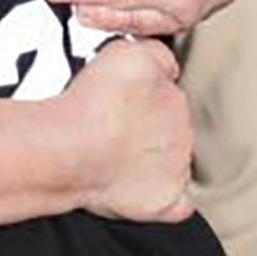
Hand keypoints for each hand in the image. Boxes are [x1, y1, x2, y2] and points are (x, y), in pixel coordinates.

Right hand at [48, 37, 201, 222]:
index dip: (147, 94)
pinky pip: (178, 204)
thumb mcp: (125, 51)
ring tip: (117, 161)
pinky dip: (167, 200)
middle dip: (148, 130)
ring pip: (174, 161)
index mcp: (174, 94)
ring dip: (154, 162)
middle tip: (113, 132)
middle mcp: (182, 129)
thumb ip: (154, 53)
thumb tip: (165, 64)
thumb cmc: (91, 103)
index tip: (125, 100)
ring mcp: (177, 167)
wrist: (74, 149)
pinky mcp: (166, 200)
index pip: (170, 90)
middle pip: (171, 127)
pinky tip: (148, 194)